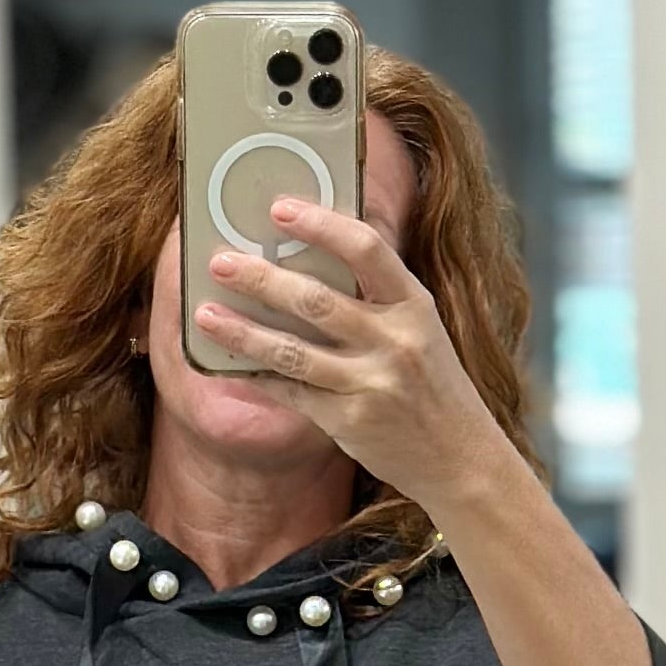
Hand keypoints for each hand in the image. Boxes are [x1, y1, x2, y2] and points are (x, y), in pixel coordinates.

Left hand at [194, 195, 518, 520]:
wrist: (460, 457)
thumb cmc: (431, 384)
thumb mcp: (419, 329)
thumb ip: (376, 297)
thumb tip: (305, 261)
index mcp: (414, 305)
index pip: (366, 249)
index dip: (320, 225)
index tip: (280, 209)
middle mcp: (394, 341)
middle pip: (315, 301)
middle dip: (261, 279)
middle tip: (221, 263)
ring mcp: (371, 384)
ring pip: (292, 352)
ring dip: (243, 332)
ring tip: (205, 315)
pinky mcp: (349, 422)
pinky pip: (292, 392)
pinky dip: (258, 375)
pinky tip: (229, 362)